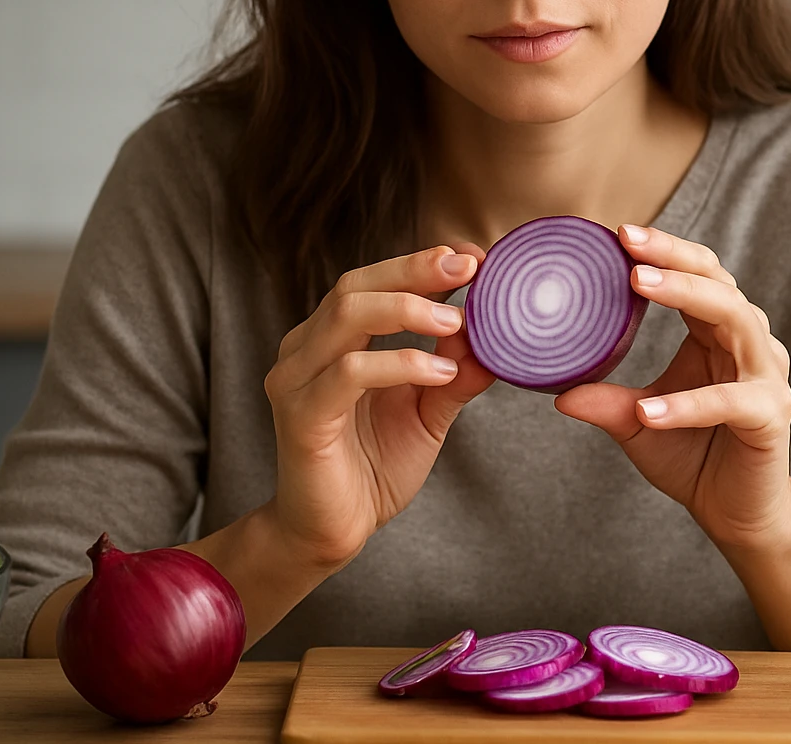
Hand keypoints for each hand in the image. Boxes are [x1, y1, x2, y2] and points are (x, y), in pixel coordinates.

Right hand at [264, 243, 495, 569]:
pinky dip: (398, 364)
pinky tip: (439, 373)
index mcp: (330, 339)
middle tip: (468, 267)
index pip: (371, 282)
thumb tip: (494, 337)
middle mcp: (305, 349)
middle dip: (414, 271)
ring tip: (458, 321)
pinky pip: (348, 373)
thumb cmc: (373, 468)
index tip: (472, 257)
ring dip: (407, 309)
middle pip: (355, 286)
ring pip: (346, 316)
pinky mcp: (301, 416)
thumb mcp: (427, 412)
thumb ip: (454, 372)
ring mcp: (296, 380)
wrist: (331, 533)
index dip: (419, 263)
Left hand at [554, 224, 790, 551]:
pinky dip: (689, 404)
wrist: (736, 514)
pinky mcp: (771, 416)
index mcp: (718, 333)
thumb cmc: (692, 457)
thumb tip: (557, 391)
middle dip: (673, 258)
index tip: (618, 233)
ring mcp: (766, 377)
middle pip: (719, 282)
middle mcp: (749, 344)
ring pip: (736, 319)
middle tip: (627, 246)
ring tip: (636, 286)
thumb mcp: (637, 423)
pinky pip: (731, 400)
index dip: (665, 249)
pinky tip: (649, 410)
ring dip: (685, 297)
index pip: (699, 273)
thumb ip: (606, 402)